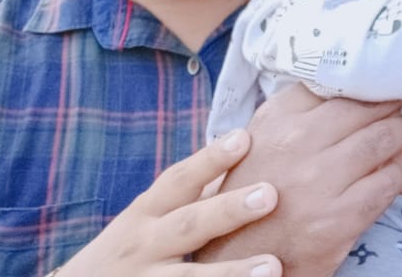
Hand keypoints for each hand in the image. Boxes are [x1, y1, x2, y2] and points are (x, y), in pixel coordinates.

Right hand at [54, 129, 280, 276]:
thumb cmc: (127, 250)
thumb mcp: (147, 219)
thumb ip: (191, 195)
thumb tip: (242, 151)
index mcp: (145, 214)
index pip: (178, 180)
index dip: (209, 158)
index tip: (243, 138)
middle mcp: (144, 246)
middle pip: (188, 225)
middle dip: (228, 209)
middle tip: (271, 195)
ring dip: (232, 272)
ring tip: (274, 266)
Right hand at [195, 84, 401, 276]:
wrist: (240, 259)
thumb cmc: (252, 194)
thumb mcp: (258, 142)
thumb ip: (292, 112)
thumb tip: (338, 82)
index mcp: (274, 121)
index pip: (329, 84)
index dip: (361, 80)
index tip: (381, 77)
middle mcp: (295, 145)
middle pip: (361, 109)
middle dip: (392, 102)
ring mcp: (319, 181)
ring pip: (380, 142)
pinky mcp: (339, 218)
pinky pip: (385, 183)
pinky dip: (394, 175)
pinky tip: (391, 173)